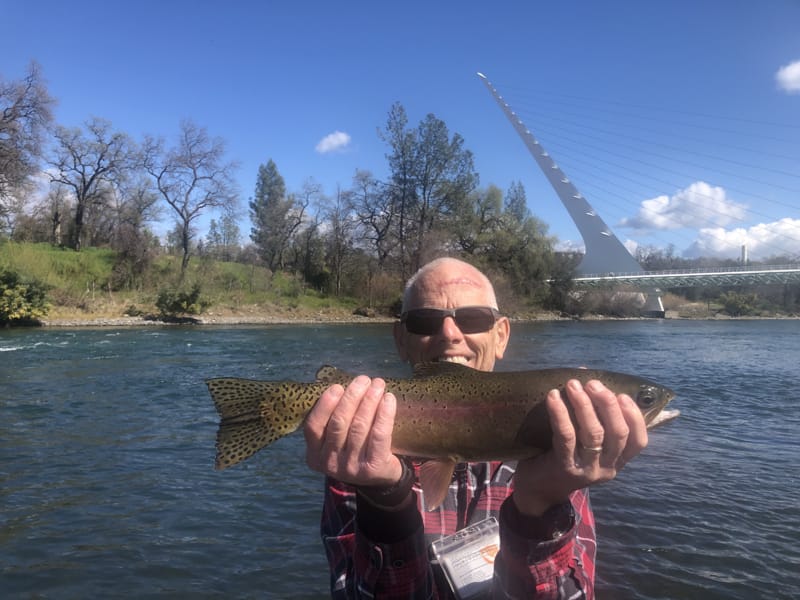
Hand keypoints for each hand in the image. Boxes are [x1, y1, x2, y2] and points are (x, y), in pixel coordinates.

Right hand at [303, 376, 402, 486]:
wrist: (380, 478)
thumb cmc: (355, 449)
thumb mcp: (336, 441)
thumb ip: (333, 420)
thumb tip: (343, 385)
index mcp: (315, 455)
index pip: (314, 426)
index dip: (325, 404)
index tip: (338, 386)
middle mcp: (330, 463)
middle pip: (339, 423)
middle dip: (351, 397)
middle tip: (363, 380)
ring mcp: (351, 468)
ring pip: (359, 427)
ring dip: (369, 401)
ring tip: (377, 384)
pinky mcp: (373, 469)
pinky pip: (378, 435)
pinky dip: (384, 414)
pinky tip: (388, 399)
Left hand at [512, 379, 647, 515]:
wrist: (537, 490)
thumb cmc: (561, 457)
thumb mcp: (582, 441)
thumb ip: (591, 415)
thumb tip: (584, 372)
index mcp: (616, 461)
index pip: (638, 441)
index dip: (634, 416)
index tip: (622, 395)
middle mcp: (607, 468)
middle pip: (618, 433)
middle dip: (607, 404)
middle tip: (592, 383)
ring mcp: (587, 470)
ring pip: (594, 434)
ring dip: (584, 405)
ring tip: (572, 385)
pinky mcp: (564, 468)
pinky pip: (566, 436)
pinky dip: (561, 414)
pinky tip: (553, 397)